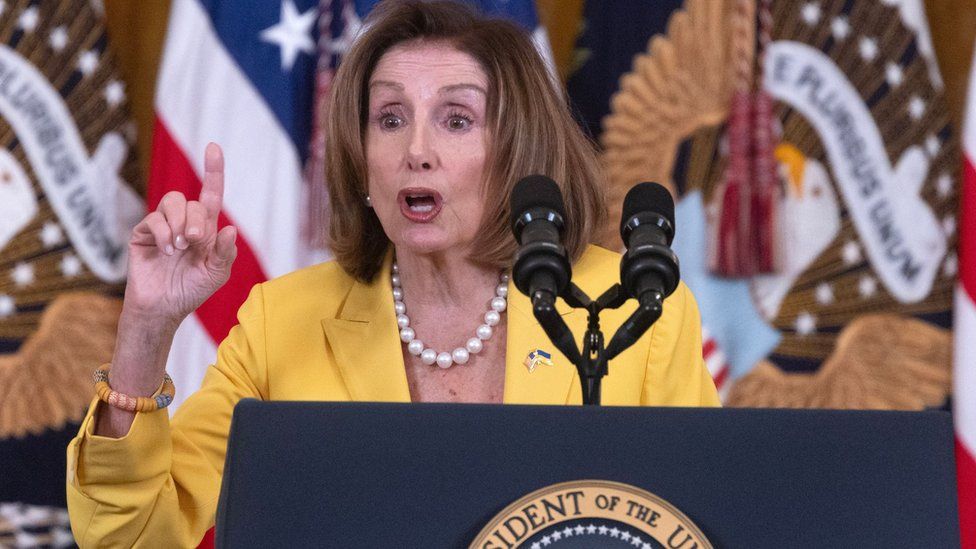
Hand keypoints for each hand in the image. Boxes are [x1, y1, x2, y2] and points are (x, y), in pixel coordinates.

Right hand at [124, 143, 237, 325]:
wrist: (163, 308)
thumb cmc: (191, 290)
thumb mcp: (216, 273)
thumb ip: (225, 253)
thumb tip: (229, 229)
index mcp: (205, 229)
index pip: (211, 194)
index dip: (213, 171)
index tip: (213, 147)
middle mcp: (184, 222)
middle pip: (191, 201)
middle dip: (195, 220)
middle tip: (193, 242)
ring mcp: (162, 226)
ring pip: (171, 202)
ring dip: (178, 222)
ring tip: (179, 247)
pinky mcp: (143, 234)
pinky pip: (154, 219)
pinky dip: (163, 234)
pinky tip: (166, 252)